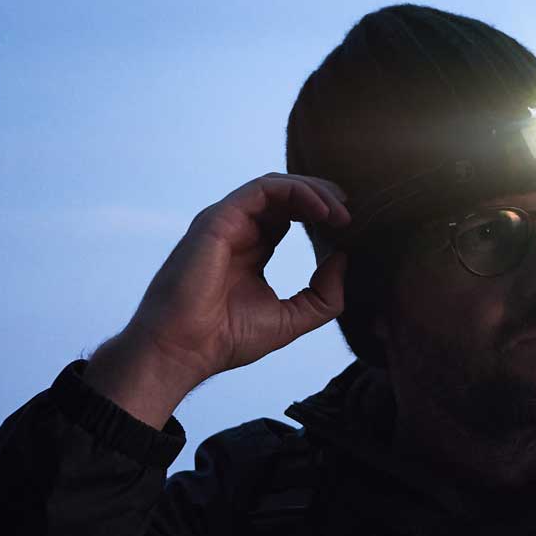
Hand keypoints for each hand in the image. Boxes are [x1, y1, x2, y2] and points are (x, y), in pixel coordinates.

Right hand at [123, 173, 351, 386]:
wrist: (185, 350)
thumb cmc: (227, 339)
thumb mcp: (291, 318)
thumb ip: (322, 293)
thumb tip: (343, 259)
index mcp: (251, 250)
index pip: (288, 215)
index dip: (320, 214)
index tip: (349, 227)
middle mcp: (237, 230)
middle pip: (285, 195)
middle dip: (322, 197)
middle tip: (349, 213)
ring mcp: (226, 221)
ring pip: (276, 185)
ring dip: (314, 192)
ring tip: (340, 212)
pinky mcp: (220, 218)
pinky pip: (264, 189)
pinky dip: (297, 192)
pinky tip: (322, 210)